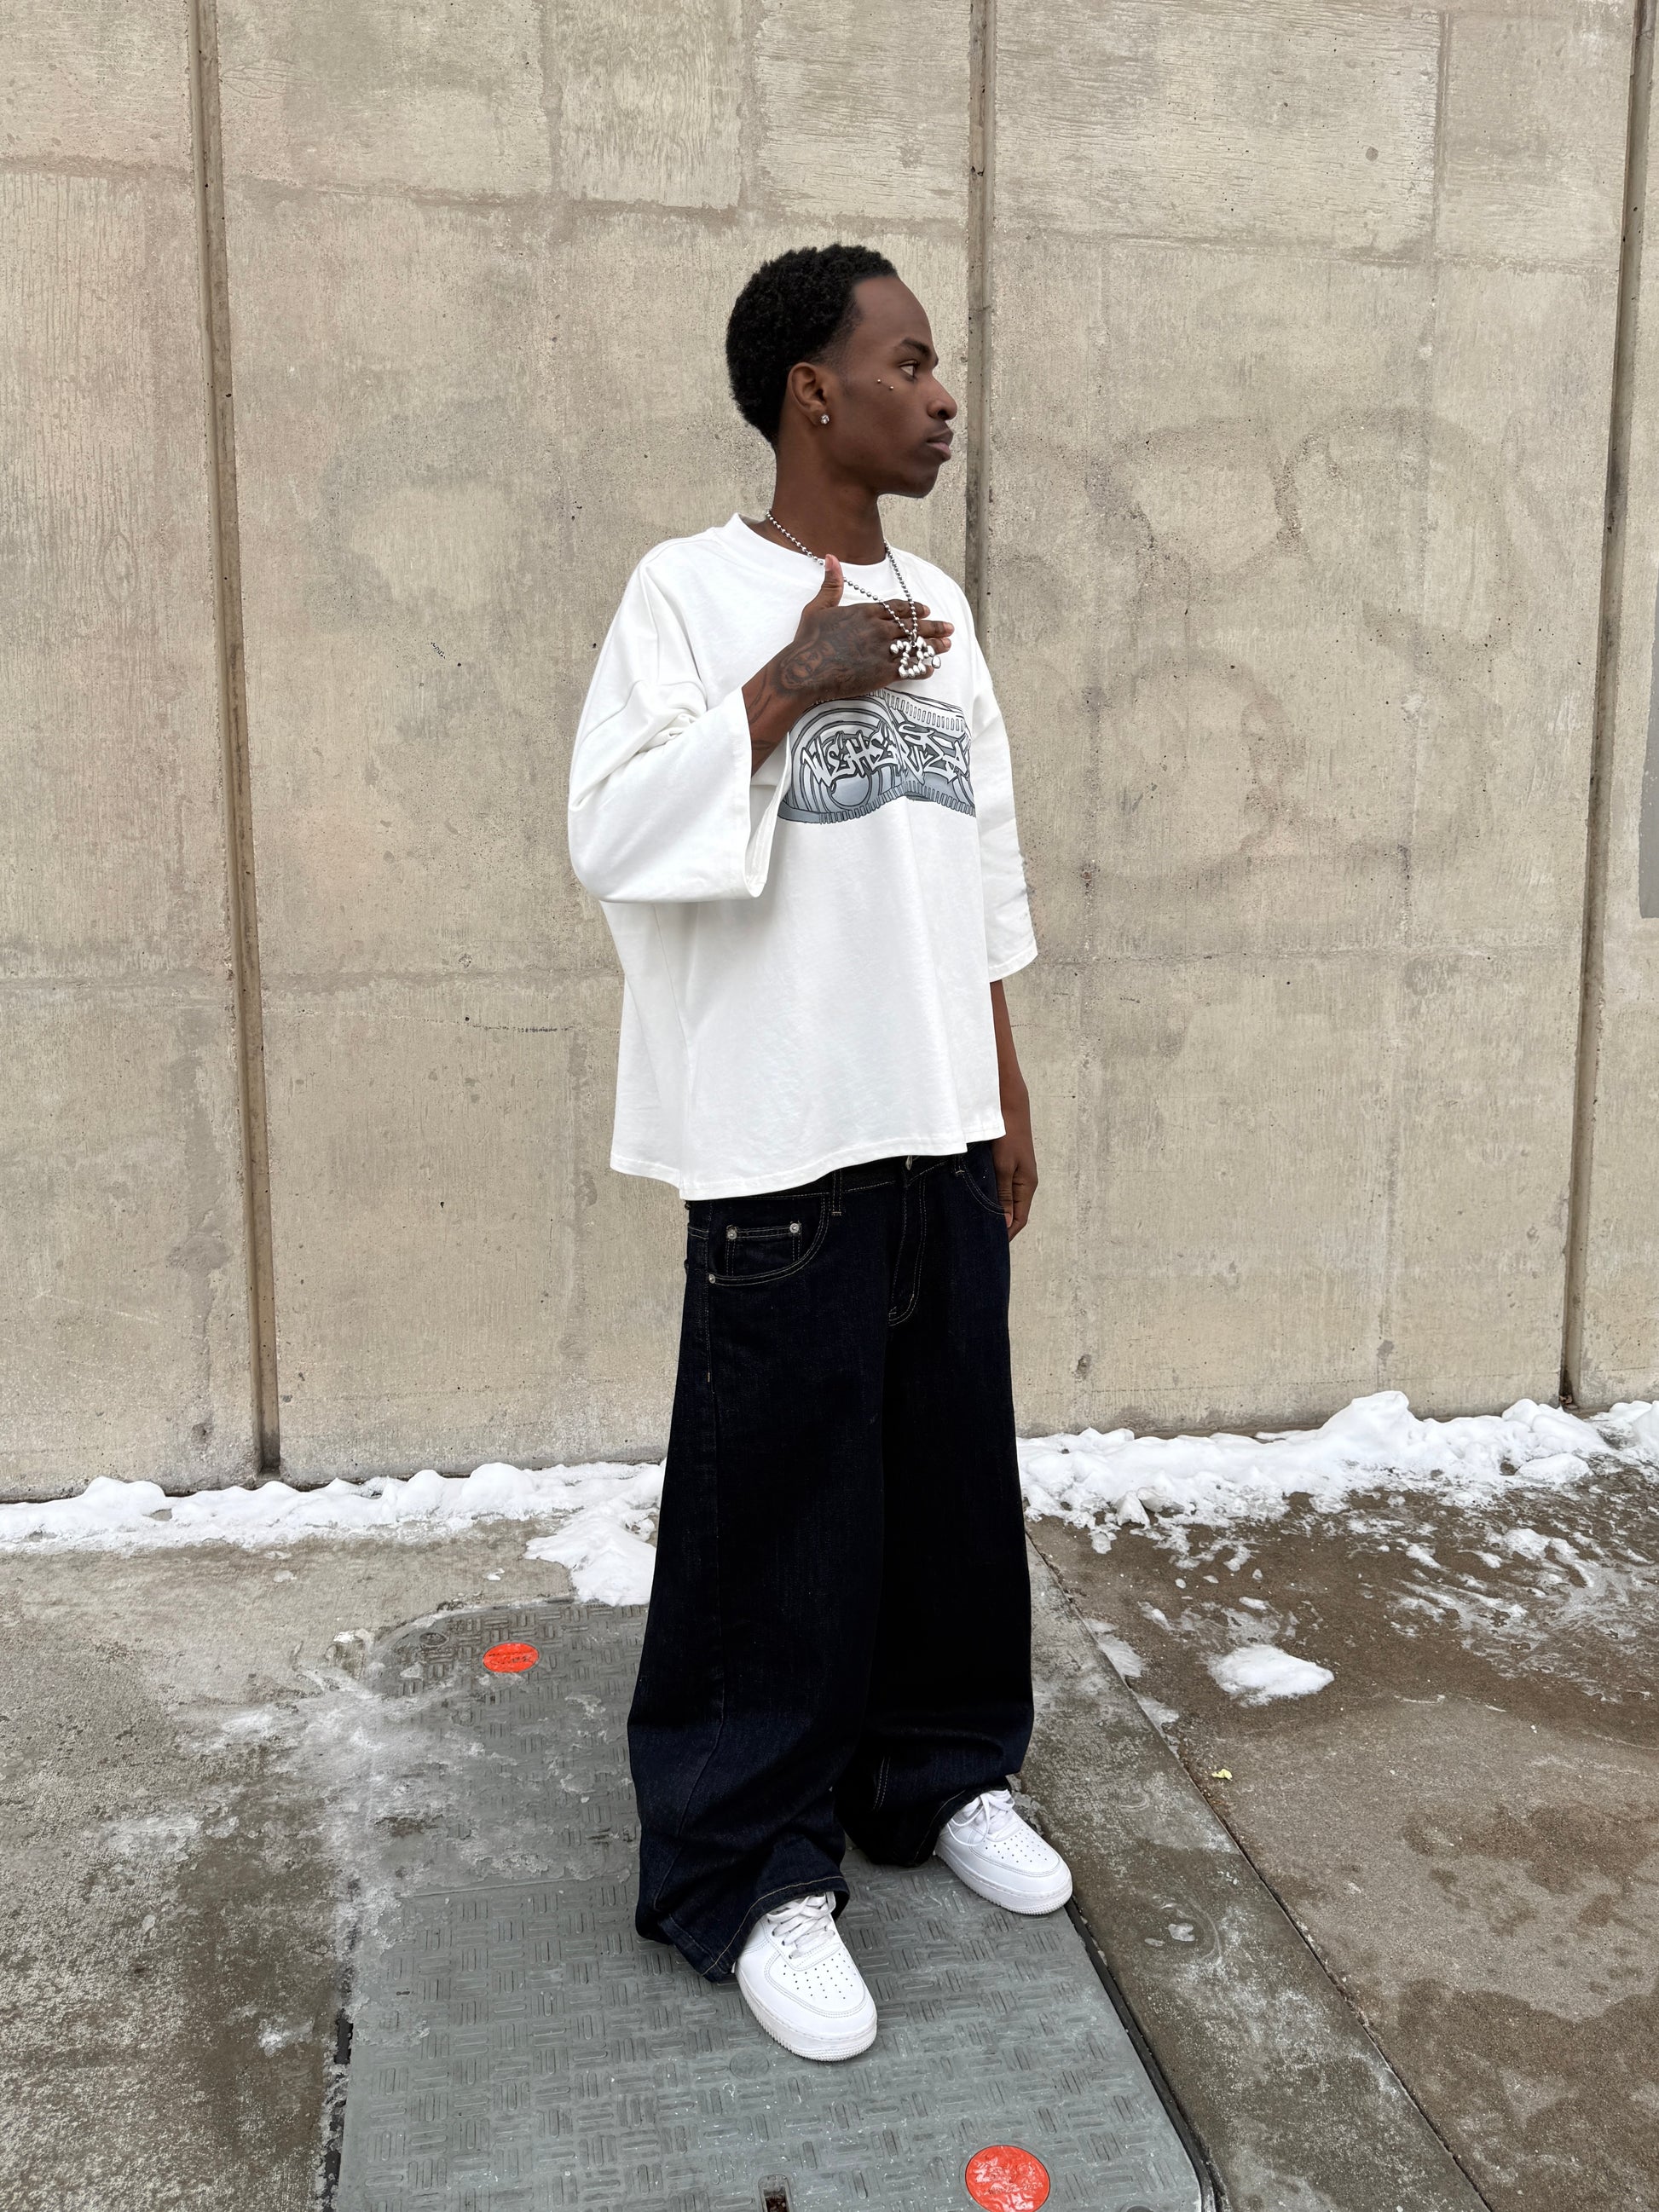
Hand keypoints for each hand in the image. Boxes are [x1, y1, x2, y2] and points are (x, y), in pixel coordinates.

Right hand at [744, 555, 953, 766]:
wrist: (805, 670)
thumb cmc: (808, 640)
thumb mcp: (818, 608)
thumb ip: (831, 584)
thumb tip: (831, 557)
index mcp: (865, 613)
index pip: (897, 608)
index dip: (914, 609)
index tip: (927, 609)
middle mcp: (878, 629)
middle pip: (913, 626)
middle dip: (934, 627)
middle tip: (949, 628)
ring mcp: (882, 651)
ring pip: (915, 646)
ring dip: (934, 646)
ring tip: (947, 646)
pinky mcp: (882, 673)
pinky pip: (909, 669)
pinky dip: (922, 669)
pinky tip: (931, 669)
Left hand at [992, 1087, 1038, 1238]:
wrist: (1008, 1106)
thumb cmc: (1007, 1135)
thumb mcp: (1003, 1167)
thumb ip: (1004, 1195)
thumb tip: (1006, 1224)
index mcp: (1027, 1186)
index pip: (1019, 1220)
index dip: (1006, 1234)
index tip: (989, 1246)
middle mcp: (1024, 1183)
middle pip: (1013, 1213)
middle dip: (999, 1227)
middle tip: (979, 1238)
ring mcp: (1017, 1175)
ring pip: (1006, 1201)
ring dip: (994, 1212)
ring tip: (976, 1224)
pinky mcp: (1009, 1166)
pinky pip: (1001, 1189)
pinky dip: (991, 1198)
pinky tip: (977, 1201)